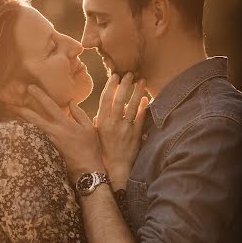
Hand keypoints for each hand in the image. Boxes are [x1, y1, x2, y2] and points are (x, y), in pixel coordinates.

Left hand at [13, 85, 105, 181]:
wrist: (87, 169)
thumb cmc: (91, 148)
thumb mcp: (89, 128)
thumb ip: (79, 113)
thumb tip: (71, 102)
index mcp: (65, 123)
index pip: (49, 105)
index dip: (39, 95)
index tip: (30, 87)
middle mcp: (54, 131)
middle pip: (33, 117)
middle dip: (21, 108)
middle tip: (8, 101)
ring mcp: (49, 141)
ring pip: (32, 128)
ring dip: (20, 120)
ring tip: (10, 113)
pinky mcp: (48, 150)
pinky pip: (35, 137)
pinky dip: (27, 131)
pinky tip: (19, 128)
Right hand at [96, 73, 148, 188]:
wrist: (115, 168)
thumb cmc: (103, 152)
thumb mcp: (95, 135)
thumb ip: (97, 122)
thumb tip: (98, 112)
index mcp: (102, 122)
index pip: (106, 99)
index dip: (110, 86)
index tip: (115, 76)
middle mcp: (113, 123)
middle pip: (119, 99)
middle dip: (124, 85)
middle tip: (129, 74)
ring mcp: (125, 128)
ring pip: (131, 106)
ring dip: (136, 92)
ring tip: (141, 81)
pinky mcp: (135, 134)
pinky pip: (140, 118)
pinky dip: (143, 107)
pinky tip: (146, 98)